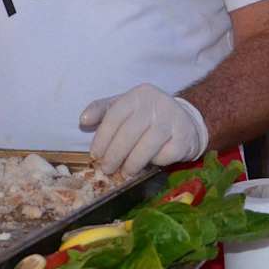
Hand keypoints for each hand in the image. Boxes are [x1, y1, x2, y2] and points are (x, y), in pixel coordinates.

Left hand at [79, 83, 208, 176]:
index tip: (95, 155)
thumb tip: (83, 120)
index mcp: (138, 95)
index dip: (102, 138)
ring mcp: (173, 119)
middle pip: (129, 133)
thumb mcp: (125, 106)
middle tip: (106, 169)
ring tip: (124, 173)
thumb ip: (102, 110)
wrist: (185, 120)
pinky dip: (154, 162)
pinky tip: (149, 164)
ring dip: (132, 164)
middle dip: (114, 155)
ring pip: (147, 146)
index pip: (115, 116)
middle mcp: (156, 104)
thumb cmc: (148, 115)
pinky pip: (165, 155)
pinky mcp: (184, 136)